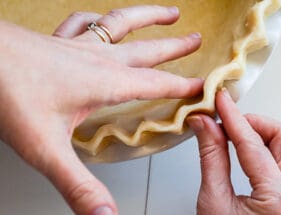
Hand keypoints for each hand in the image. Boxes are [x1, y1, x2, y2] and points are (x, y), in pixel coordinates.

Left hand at [0, 5, 202, 214]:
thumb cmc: (7, 93)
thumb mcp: (46, 149)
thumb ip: (79, 185)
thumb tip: (106, 213)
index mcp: (106, 82)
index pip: (158, 84)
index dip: (186, 86)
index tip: (207, 87)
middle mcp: (97, 59)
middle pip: (147, 50)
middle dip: (175, 47)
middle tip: (196, 39)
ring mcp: (75, 45)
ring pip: (121, 25)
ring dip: (148, 18)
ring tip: (169, 13)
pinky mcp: (53, 40)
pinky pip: (83, 24)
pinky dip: (97, 20)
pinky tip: (99, 20)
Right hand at [187, 89, 280, 214]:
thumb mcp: (214, 205)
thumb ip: (212, 160)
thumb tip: (206, 126)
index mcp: (280, 200)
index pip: (253, 143)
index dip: (233, 117)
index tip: (220, 102)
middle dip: (256, 124)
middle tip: (229, 123)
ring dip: (275, 136)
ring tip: (247, 139)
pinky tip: (266, 155)